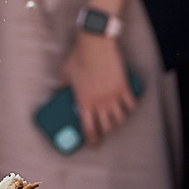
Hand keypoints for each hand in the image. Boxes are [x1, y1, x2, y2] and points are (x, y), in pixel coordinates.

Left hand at [62, 29, 136, 146]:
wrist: (96, 44)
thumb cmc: (79, 57)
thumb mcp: (66, 72)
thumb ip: (62, 85)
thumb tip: (57, 90)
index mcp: (84, 102)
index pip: (89, 129)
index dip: (92, 140)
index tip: (93, 145)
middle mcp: (100, 102)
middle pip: (107, 127)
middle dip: (106, 132)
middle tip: (105, 130)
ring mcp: (113, 96)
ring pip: (120, 118)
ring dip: (118, 121)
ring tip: (116, 119)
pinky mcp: (124, 87)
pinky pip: (131, 104)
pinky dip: (131, 107)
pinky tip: (129, 106)